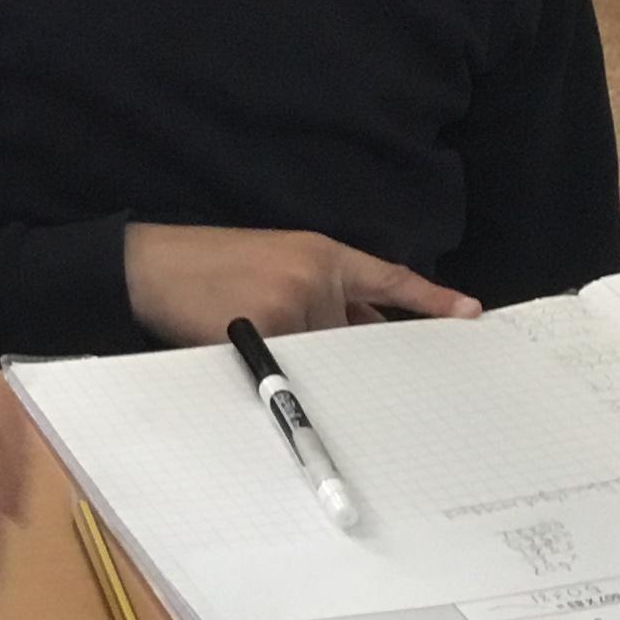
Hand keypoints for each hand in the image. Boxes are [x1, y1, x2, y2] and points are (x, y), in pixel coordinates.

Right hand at [123, 223, 478, 345]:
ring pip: (322, 356)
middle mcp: (319, 273)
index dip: (430, 298)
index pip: (389, 278)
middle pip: (353, 332)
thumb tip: (347, 338)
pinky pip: (290, 367)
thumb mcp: (269, 264)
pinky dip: (271, 367)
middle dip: (336, 349)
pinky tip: (233, 336)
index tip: (470, 313)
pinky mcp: (273, 327)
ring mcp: (298, 301)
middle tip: (313, 349)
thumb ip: (313, 293)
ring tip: (242, 326)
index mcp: (322, 252)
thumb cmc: (203, 269)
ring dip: (294, 358)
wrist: (149, 265)